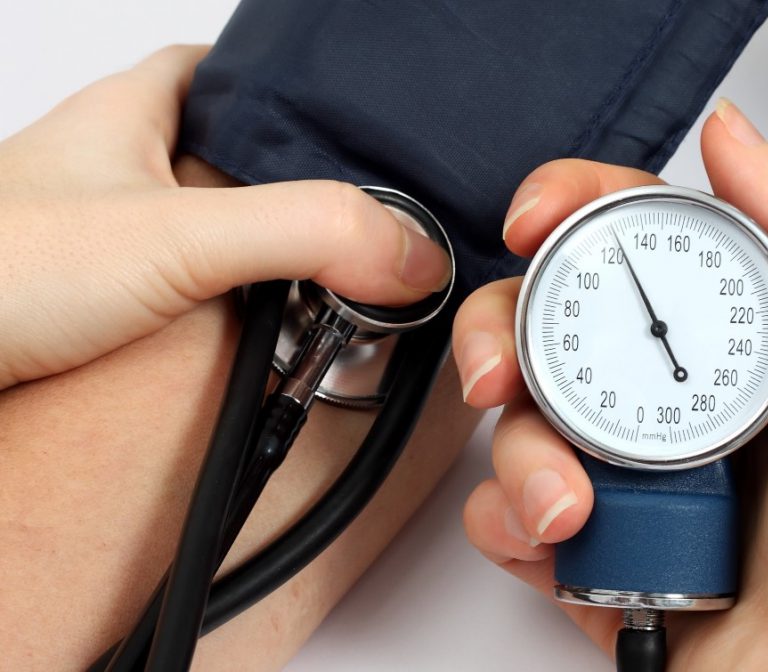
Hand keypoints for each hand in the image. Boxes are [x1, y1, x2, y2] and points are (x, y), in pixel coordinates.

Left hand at [0, 45, 449, 389]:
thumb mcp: (175, 237)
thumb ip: (304, 232)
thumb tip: (412, 253)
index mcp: (138, 111)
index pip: (231, 71)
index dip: (296, 95)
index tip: (354, 129)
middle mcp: (121, 165)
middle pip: (233, 154)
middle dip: (297, 187)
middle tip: (355, 223)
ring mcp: (107, 233)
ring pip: (212, 225)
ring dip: (267, 255)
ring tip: (330, 281)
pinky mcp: (98, 299)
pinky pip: (188, 286)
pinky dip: (230, 305)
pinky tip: (259, 332)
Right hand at [453, 100, 767, 668]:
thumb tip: (731, 133)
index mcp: (718, 335)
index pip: (621, 240)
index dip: (564, 211)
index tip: (535, 220)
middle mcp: (658, 393)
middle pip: (540, 320)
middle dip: (499, 335)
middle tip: (502, 373)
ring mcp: (614, 467)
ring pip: (511, 420)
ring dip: (523, 457)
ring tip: (576, 505)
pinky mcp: (579, 539)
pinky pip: (503, 507)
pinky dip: (510, 520)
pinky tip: (557, 539)